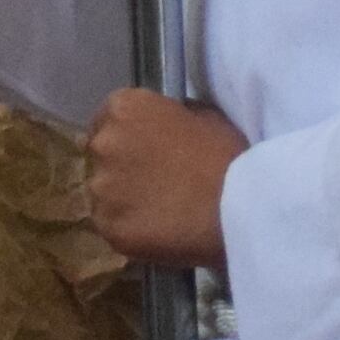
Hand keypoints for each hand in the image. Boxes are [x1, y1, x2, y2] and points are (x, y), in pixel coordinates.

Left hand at [85, 89, 245, 270]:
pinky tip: (157, 231)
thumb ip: (168, 115)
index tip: (143, 151)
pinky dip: (129, 229)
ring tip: (158, 211)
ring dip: (123, 200)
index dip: (127, 136)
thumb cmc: (226, 154)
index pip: (107, 118)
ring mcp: (101, 187)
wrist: (238, 205)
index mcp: (124, 108)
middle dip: (120, 166)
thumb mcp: (202, 114)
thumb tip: (159, 127)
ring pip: (104, 194)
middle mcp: (104, 143)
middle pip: (101, 155)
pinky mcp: (107, 226)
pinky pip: (111, 227)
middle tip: (152, 182)